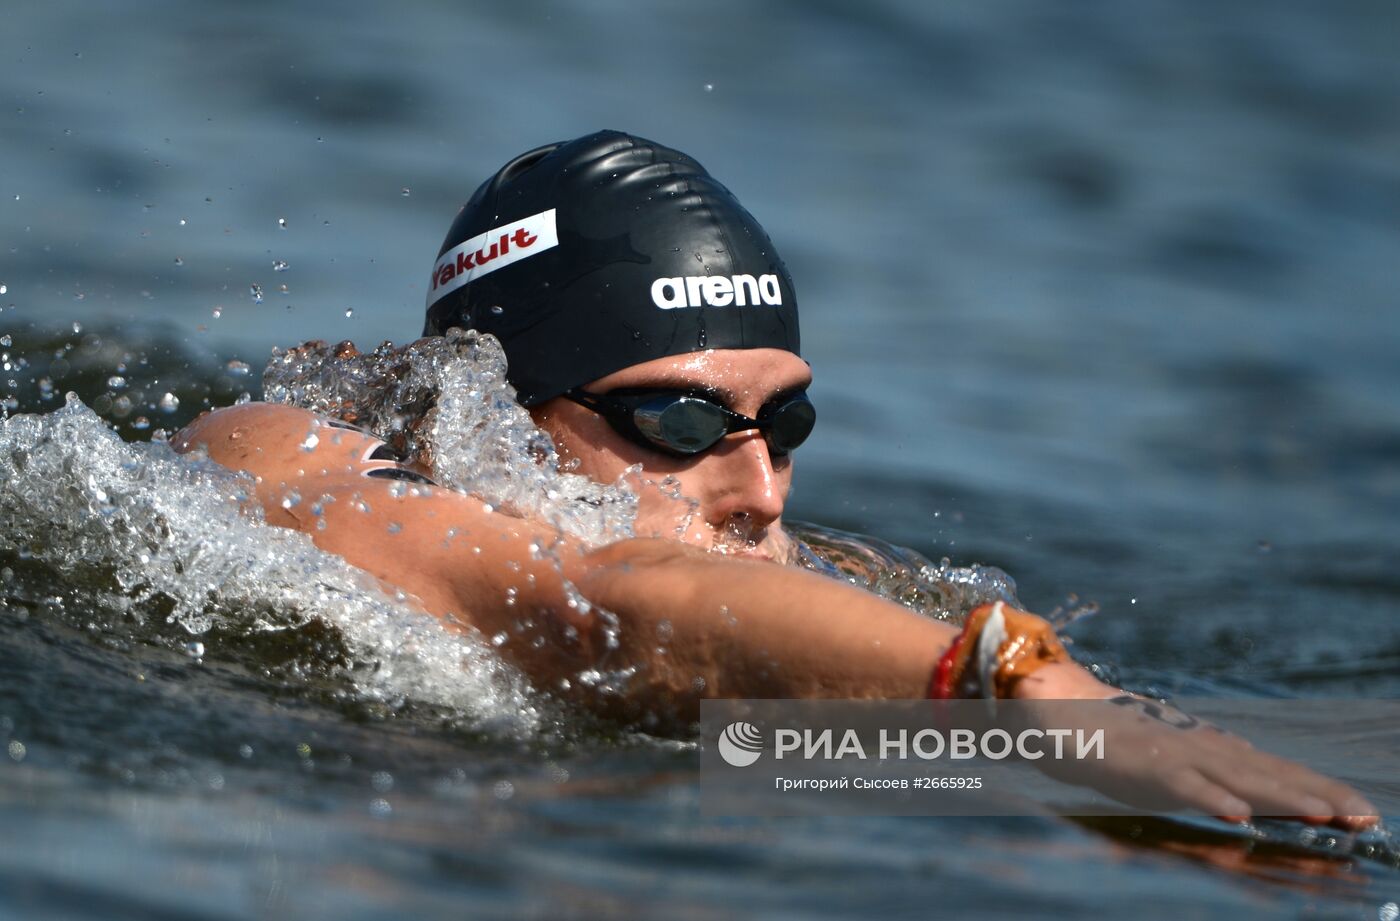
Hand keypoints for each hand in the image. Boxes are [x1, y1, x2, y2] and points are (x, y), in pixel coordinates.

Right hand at [1012, 663, 1378, 829]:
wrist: (1049, 700)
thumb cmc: (1103, 735)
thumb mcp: (1162, 757)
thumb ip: (1202, 770)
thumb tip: (1244, 791)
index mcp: (1204, 746)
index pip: (1272, 769)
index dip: (1316, 787)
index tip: (1360, 809)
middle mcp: (1196, 745)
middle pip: (1267, 772)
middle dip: (1318, 794)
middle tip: (1366, 816)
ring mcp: (1170, 751)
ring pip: (1234, 776)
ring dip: (1280, 795)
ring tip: (1321, 813)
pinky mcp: (1138, 762)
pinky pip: (1179, 784)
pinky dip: (1208, 797)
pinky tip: (1237, 815)